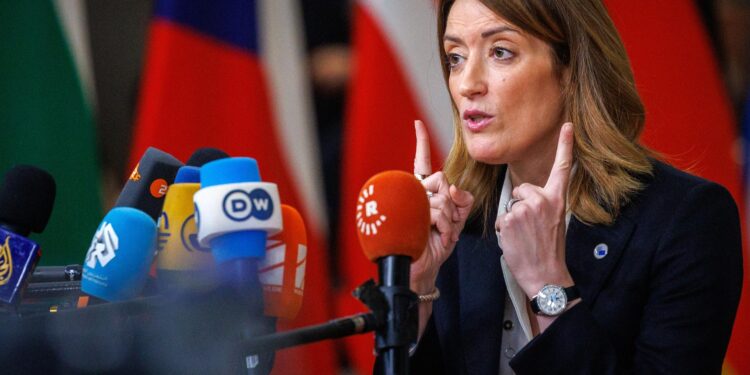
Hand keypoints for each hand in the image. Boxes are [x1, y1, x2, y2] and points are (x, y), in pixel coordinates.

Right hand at [410, 120, 473, 293]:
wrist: (424, 266)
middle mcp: (415, 194)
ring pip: (441, 198)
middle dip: (452, 204)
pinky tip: (439, 237)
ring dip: (449, 220)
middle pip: (442, 180)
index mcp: (425, 191)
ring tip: (441, 234)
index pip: (423, 163)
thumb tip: (454, 188)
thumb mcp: (457, 221)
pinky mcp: (410, 215)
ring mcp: (411, 204)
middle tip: (449, 224)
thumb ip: (462, 201)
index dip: (420, 143)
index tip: (417, 124)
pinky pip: (436, 211)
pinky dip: (444, 227)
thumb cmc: (437, 243)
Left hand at [496, 123, 574, 298]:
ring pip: (511, 205)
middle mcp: (544, 200)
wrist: (545, 275)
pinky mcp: (511, 219)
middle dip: (521, 205)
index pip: (563, 168)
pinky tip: (517, 241)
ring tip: (525, 237)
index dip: (566, 145)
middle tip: (531, 229)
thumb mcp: (553, 221)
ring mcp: (526, 209)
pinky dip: (505, 231)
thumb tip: (525, 195)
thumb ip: (543, 204)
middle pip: (521, 189)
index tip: (568, 125)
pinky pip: (502, 219)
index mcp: (558, 199)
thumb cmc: (548, 250)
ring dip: (512, 220)